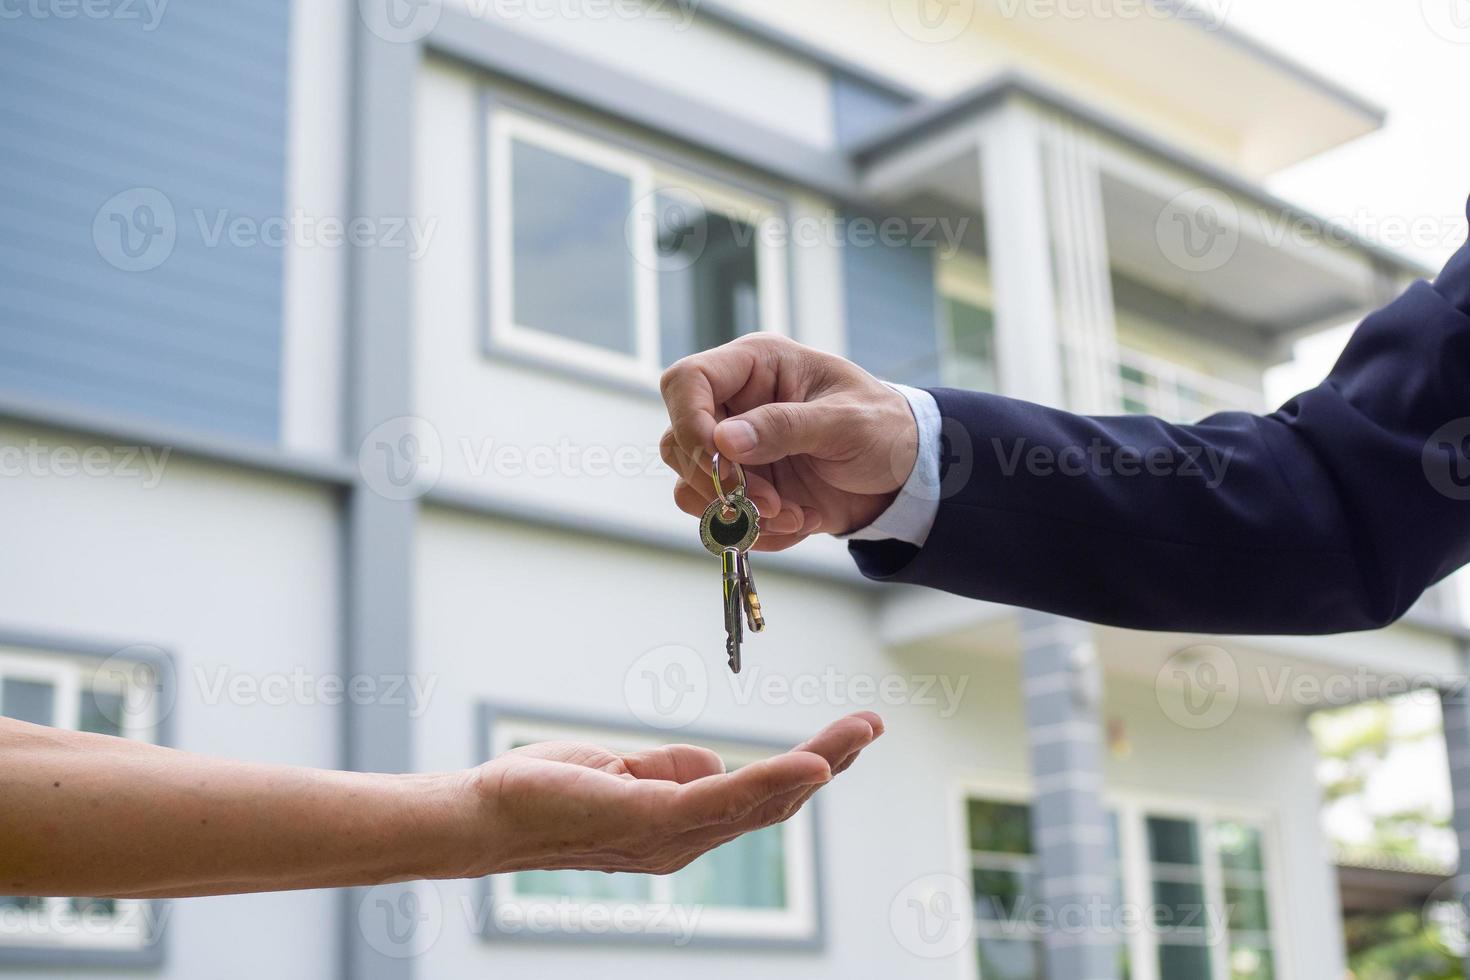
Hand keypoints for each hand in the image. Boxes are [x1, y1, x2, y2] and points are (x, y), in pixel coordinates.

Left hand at [466, 712, 881, 875]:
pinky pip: (725, 799)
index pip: (758, 799)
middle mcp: (686, 841)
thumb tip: (712, 761)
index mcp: (681, 825)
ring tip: (857, 732)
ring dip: (817, 764)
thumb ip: (670, 767)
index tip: (844, 738)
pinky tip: (810, 764)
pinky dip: (773, 780)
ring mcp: (673, 836)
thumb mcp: (622, 770)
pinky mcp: (653, 821)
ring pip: (762, 801)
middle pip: (774, 803)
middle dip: (829, 764)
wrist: (485, 814)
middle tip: (870, 726)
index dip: (804, 771)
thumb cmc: (545, 791)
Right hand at [660, 335, 917, 550]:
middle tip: (770, 502)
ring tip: (794, 514)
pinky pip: (721, 519)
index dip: (689, 420)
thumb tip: (723, 440)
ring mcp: (736, 451)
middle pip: (679, 440)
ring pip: (691, 485)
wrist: (904, 475)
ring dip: (738, 513)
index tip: (722, 459)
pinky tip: (801, 521)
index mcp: (756, 366)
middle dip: (720, 481)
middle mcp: (735, 406)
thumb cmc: (883, 427)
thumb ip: (785, 427)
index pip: (687, 382)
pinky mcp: (745, 490)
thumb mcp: (846, 421)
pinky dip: (757, 532)